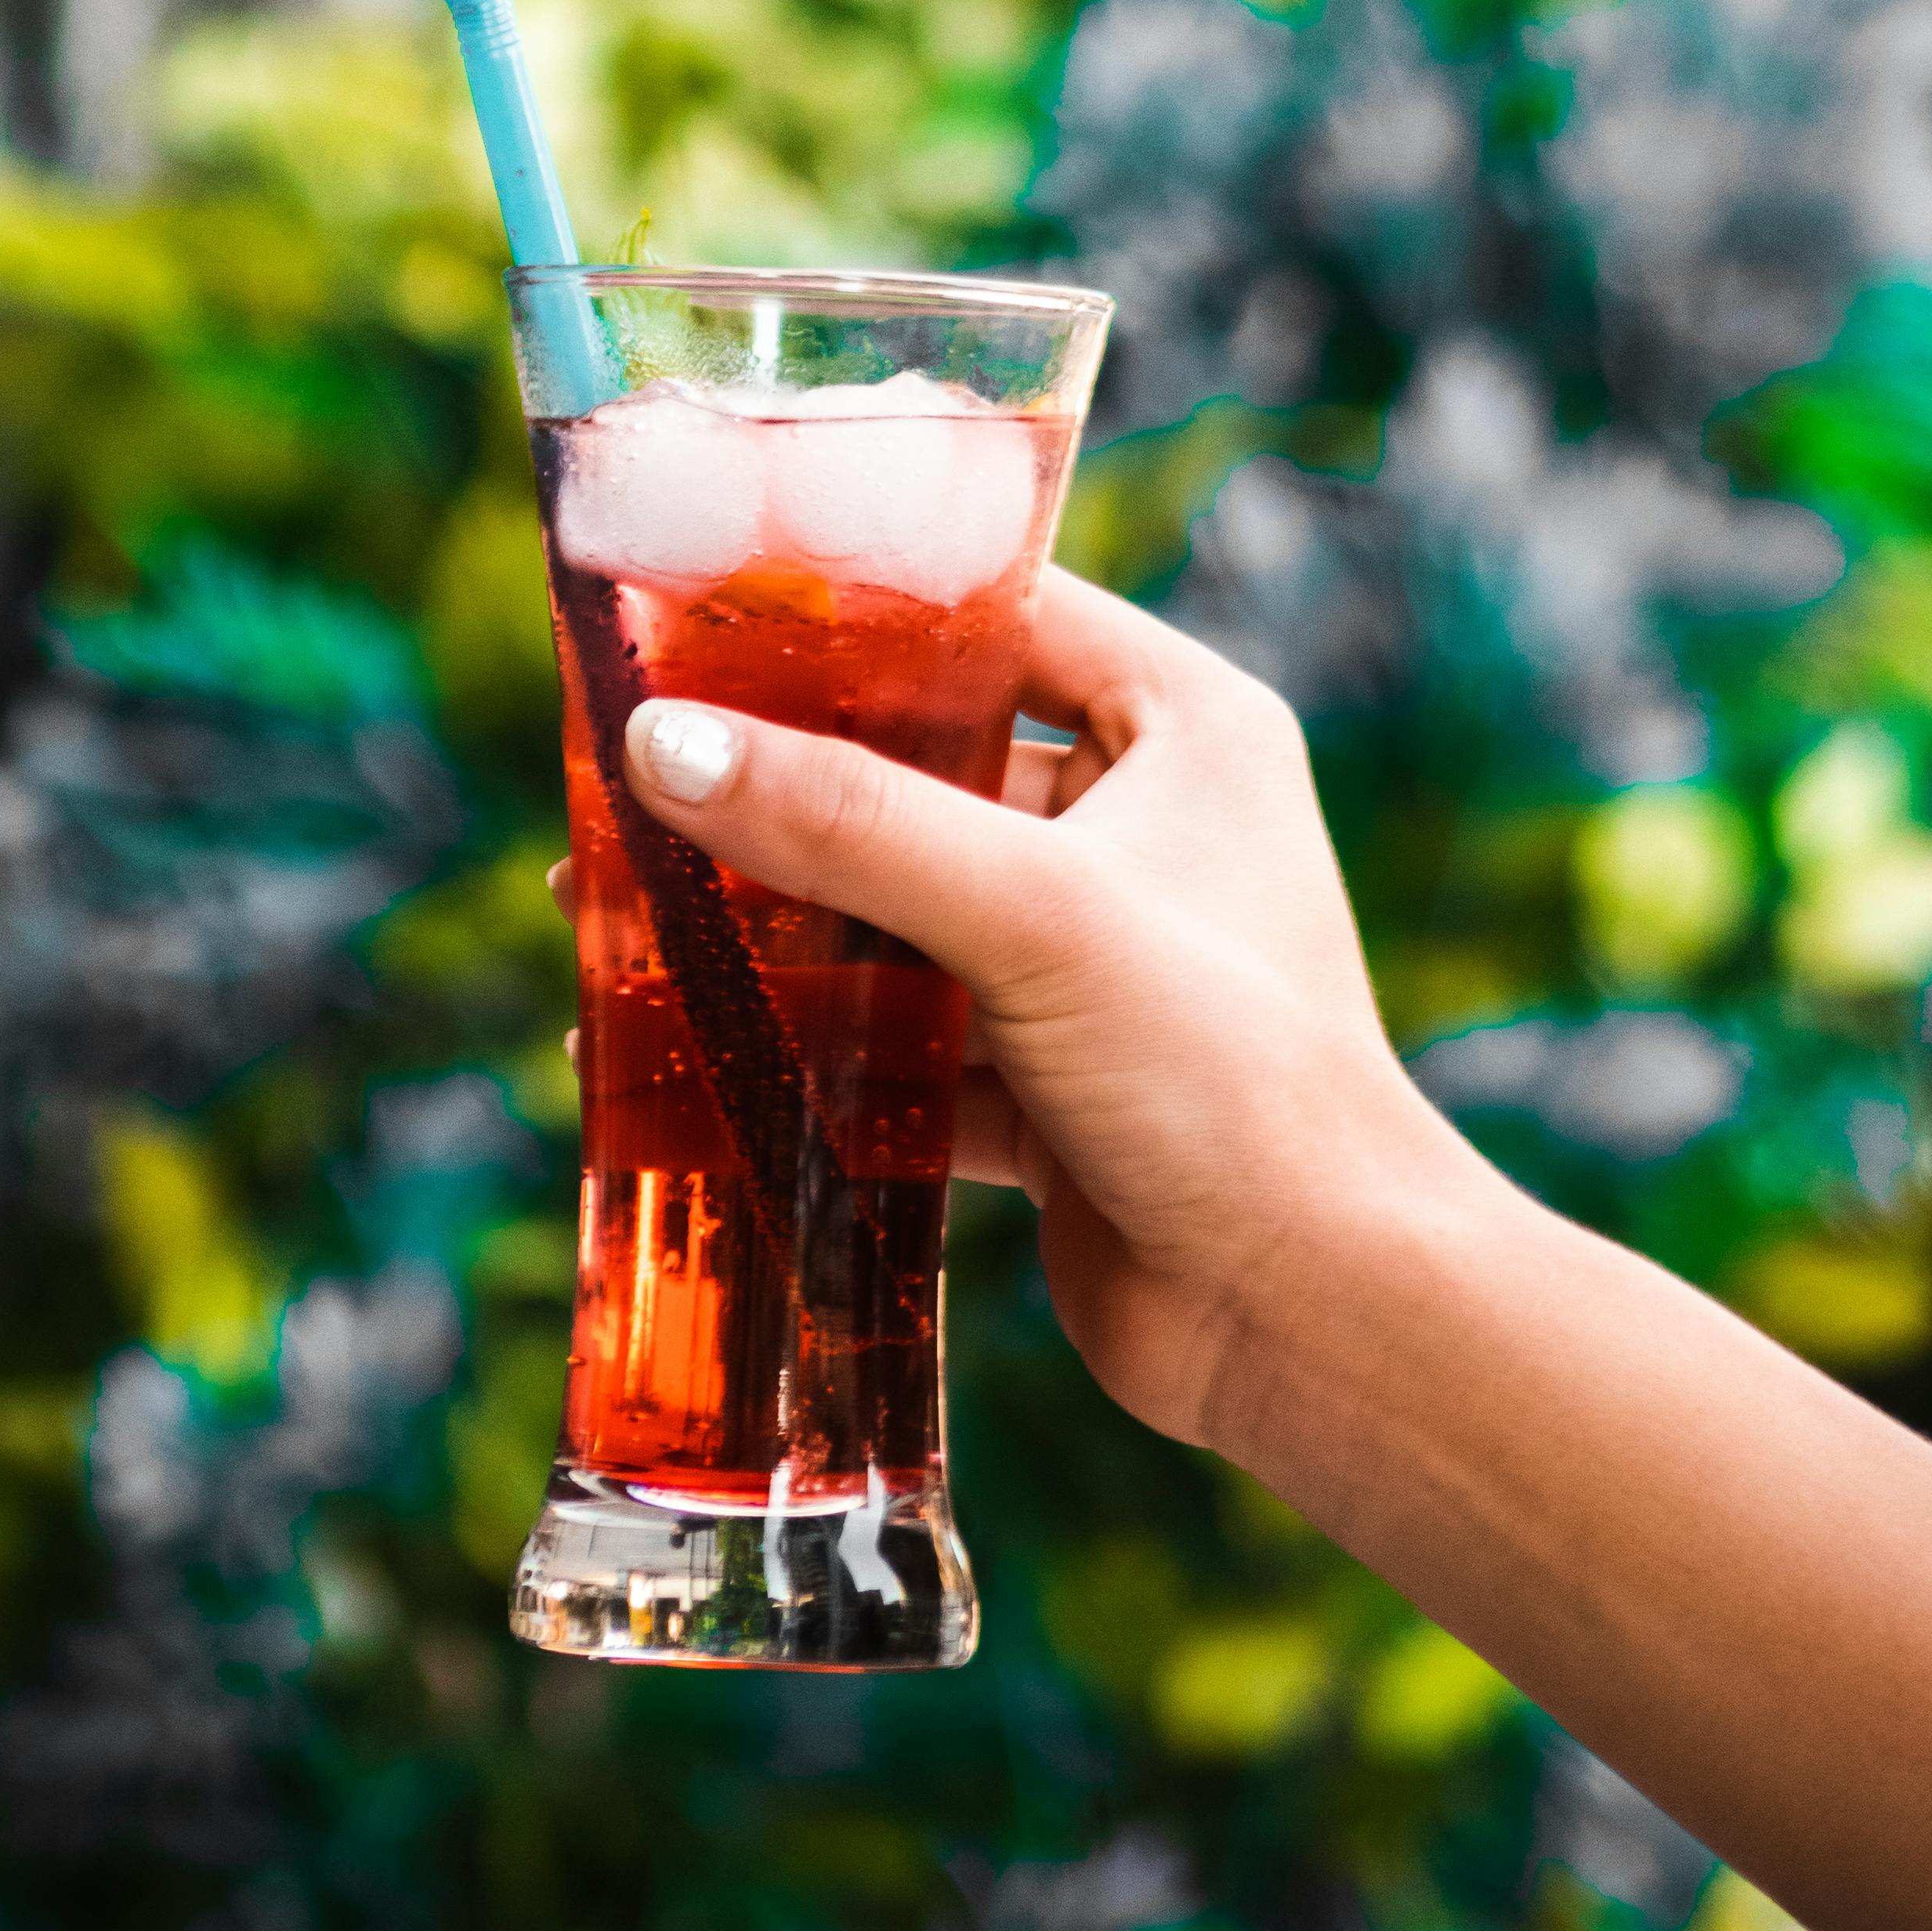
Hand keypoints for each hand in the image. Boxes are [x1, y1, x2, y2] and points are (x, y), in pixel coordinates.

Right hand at [552, 568, 1465, 1451]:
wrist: (1319, 1318)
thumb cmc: (1227, 1075)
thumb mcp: (1030, 915)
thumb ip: (843, 821)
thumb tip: (659, 741)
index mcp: (1184, 728)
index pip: (1001, 614)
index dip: (858, 611)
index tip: (703, 613)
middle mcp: (1143, 824)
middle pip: (922, 770)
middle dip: (777, 791)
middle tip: (622, 788)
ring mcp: (1092, 957)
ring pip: (897, 910)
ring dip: (772, 928)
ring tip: (613, 923)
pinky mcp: (1046, 1075)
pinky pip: (901, 1032)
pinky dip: (809, 1045)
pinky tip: (678, 1053)